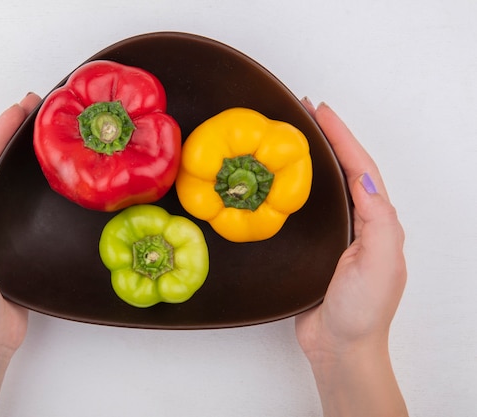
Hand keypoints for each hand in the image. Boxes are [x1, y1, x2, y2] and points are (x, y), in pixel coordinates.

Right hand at [295, 100, 407, 415]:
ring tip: (291, 138)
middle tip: (303, 114)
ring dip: (311, 159)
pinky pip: (307, 210)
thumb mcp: (380, 263)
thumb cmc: (362, 309)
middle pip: (344, 170)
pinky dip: (296, 189)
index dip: (342, 138)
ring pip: (325, 187)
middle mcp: (360, 222)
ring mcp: (338, 234)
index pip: (360, 168)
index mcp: (379, 221)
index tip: (321, 112)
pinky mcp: (315, 247)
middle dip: (328, 139)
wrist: (340, 346)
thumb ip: (378, 221)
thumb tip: (365, 179)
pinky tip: (279, 183)